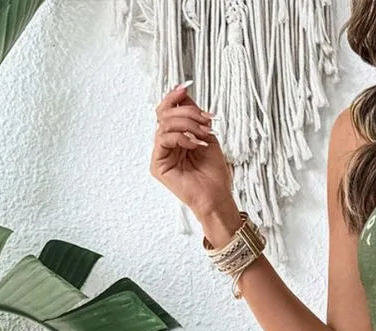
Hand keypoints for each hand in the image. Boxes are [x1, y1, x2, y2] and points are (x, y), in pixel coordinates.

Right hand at [149, 83, 234, 223]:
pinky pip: (163, 139)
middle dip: (187, 112)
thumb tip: (183, 93)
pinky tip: (194, 144)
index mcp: (175, 137)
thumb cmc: (214, 173)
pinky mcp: (158, 165)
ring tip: (203, 134)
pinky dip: (180, 137)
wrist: (218, 197)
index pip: (167, 111)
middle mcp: (165, 144)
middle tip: (205, 120)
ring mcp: (160, 154)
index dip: (174, 97)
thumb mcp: (206, 135)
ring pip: (164, 124)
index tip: (186, 88)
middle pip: (164, 114)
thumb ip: (194, 116)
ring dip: (187, 124)